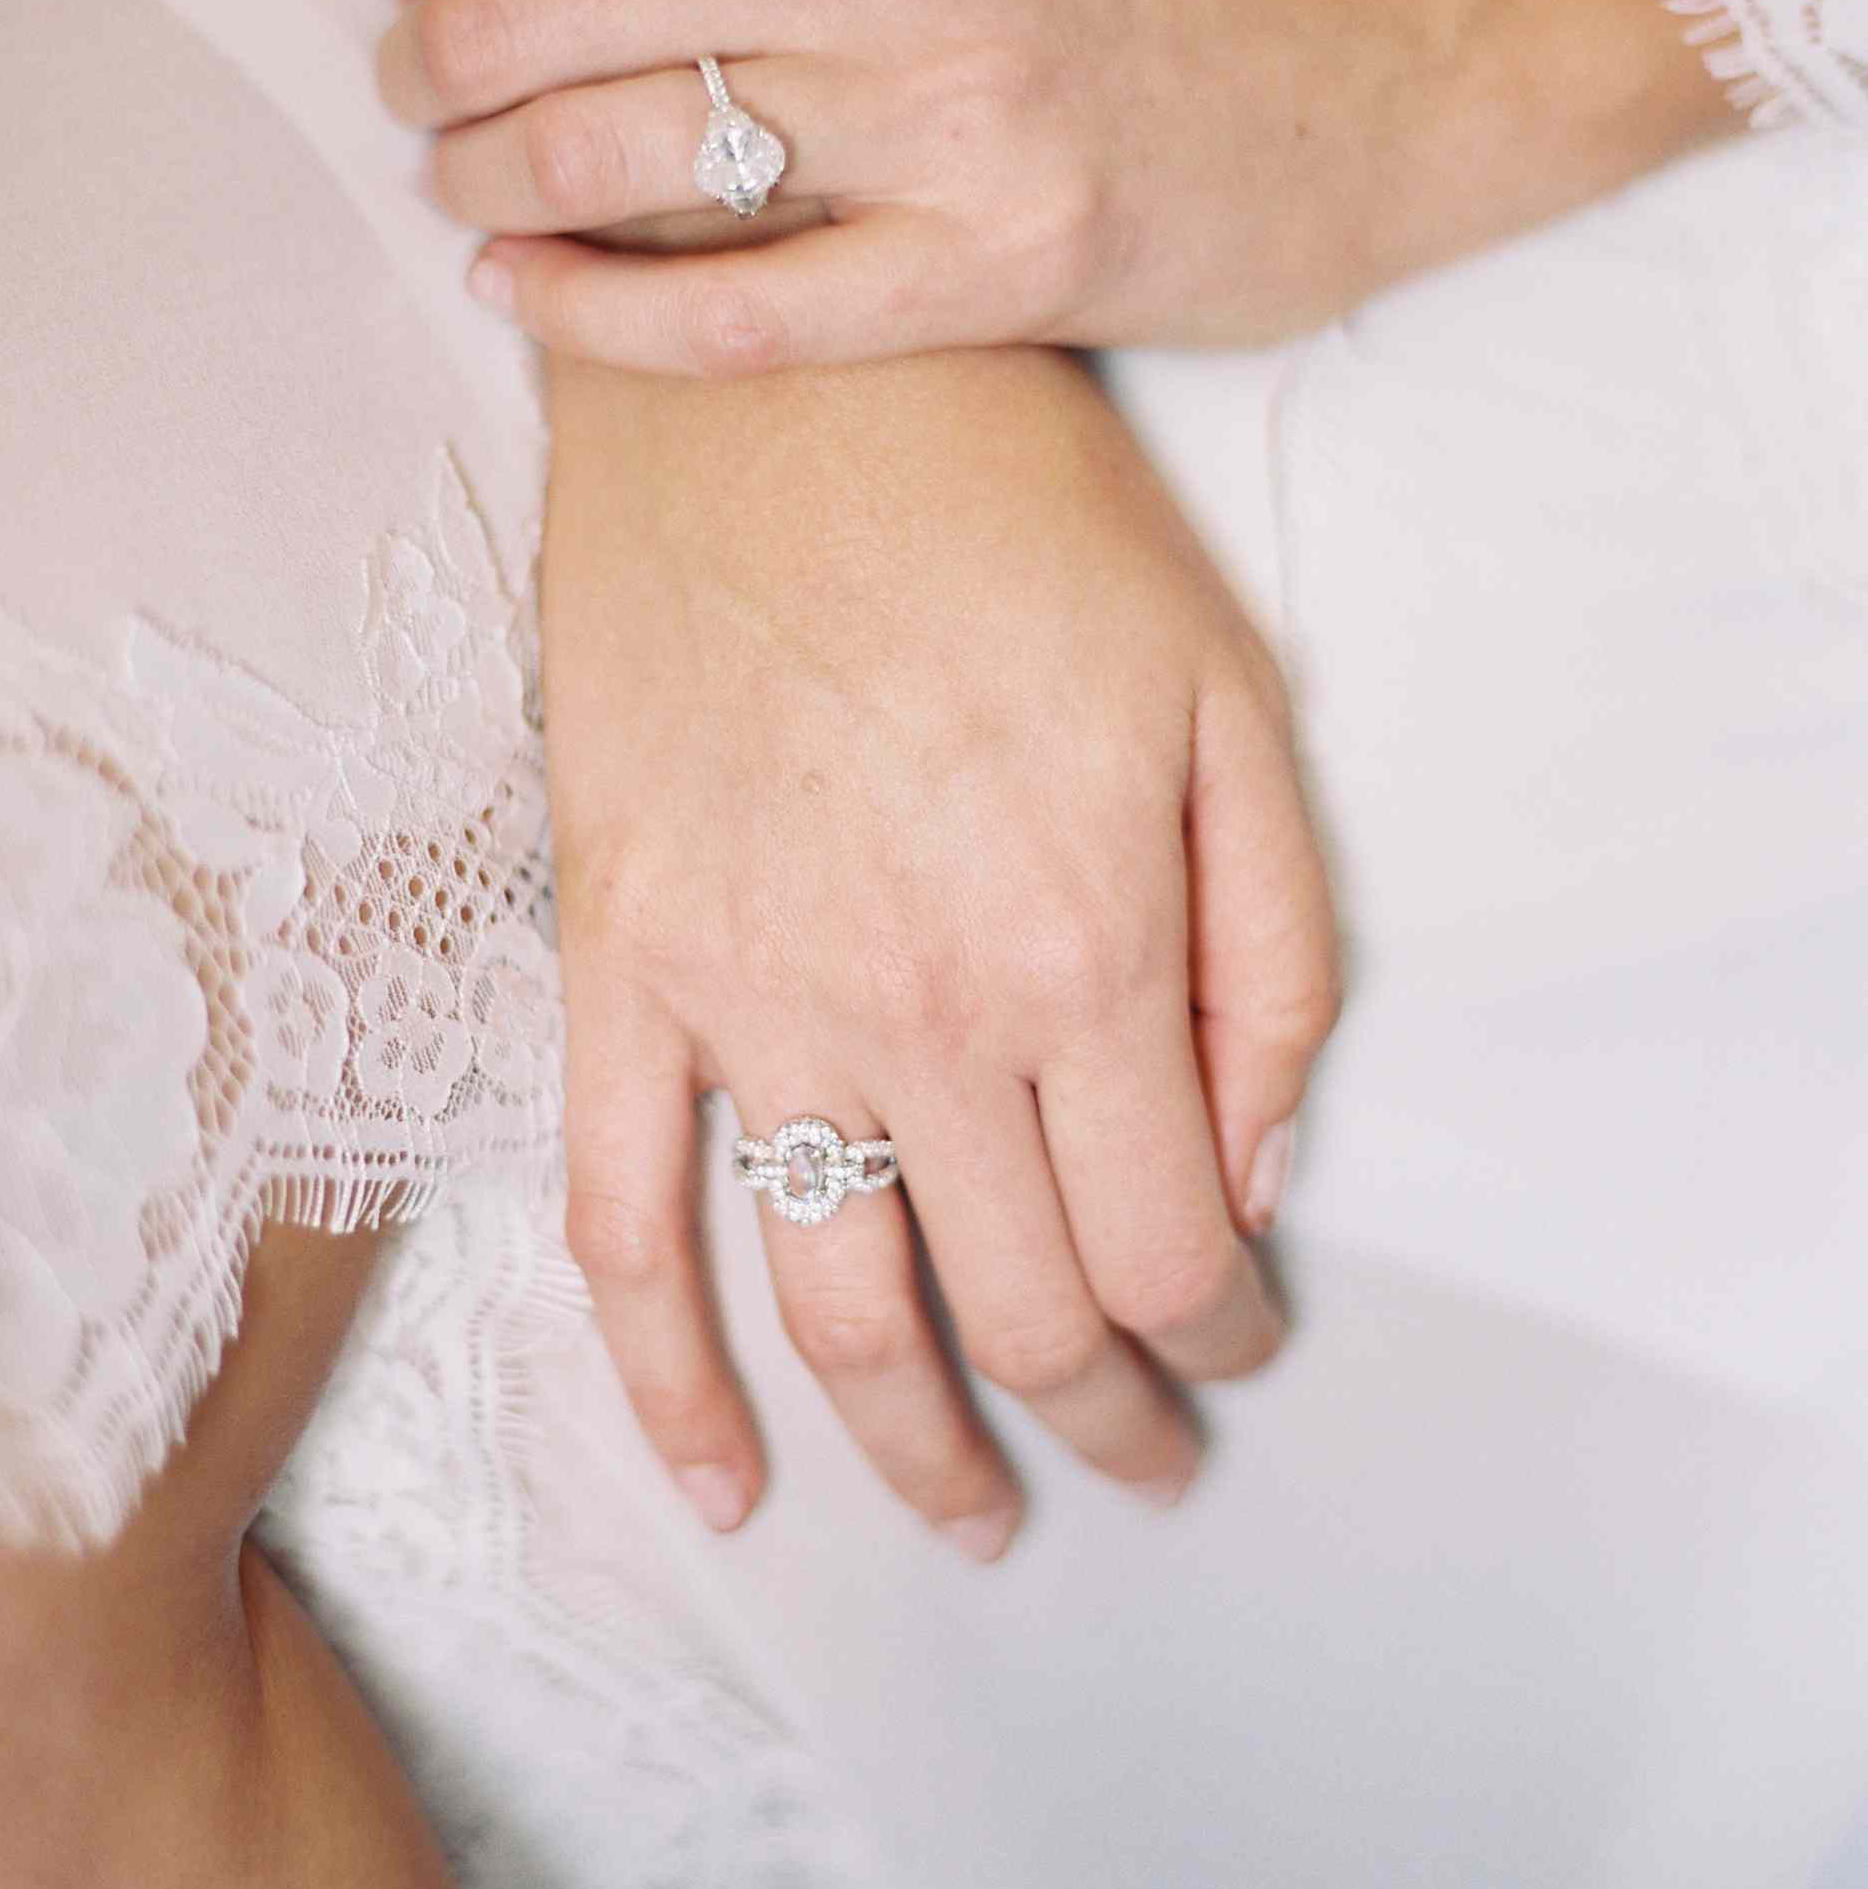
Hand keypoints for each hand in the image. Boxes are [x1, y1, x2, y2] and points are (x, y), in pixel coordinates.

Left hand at [379, 0, 1738, 374]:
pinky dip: (589, 313)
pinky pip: (728, 317)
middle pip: (532, 22)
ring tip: (459, 180)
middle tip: (420, 85)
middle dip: (427, 64)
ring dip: (477, 181)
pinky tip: (519, 291)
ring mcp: (935, 128)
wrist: (1396, 36)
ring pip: (606, 162)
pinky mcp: (987, 278)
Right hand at [542, 341, 1338, 1553]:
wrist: (774, 374)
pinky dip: (663, 1378)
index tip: (1233, 1346)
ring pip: (836, 1308)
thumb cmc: (1018, 519)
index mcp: (1086, 946)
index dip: (1217, 1334)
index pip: (1169, 1245)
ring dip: (917, 1452)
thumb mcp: (1228, 701)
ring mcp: (747, 1000)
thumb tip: (1250, 1170)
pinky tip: (717, 1481)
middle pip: (1023, 1311)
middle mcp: (916, 1009)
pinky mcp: (619, 964)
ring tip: (974, 1514)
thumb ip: (1270, 957)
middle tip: (1141, 1454)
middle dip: (1105, 1418)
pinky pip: (619, 1216)